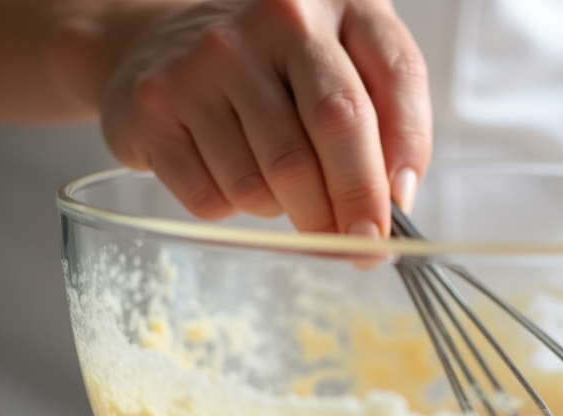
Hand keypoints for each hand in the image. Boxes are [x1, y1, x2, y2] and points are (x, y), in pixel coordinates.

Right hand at [54, 0, 431, 236]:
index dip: (408, 153)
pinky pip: (215, 199)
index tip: (399, 210)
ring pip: (270, 180)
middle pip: (335, 127)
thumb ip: (381, 116)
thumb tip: (393, 200)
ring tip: (274, 183)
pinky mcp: (155, 107)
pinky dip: (232, 210)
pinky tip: (226, 174)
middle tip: (359, 245)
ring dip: (285, 208)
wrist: (155, 43)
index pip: (395, 78)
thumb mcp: (337, 63)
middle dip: (354, 203)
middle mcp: (270, 18)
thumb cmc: (267, 68)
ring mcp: (206, 60)